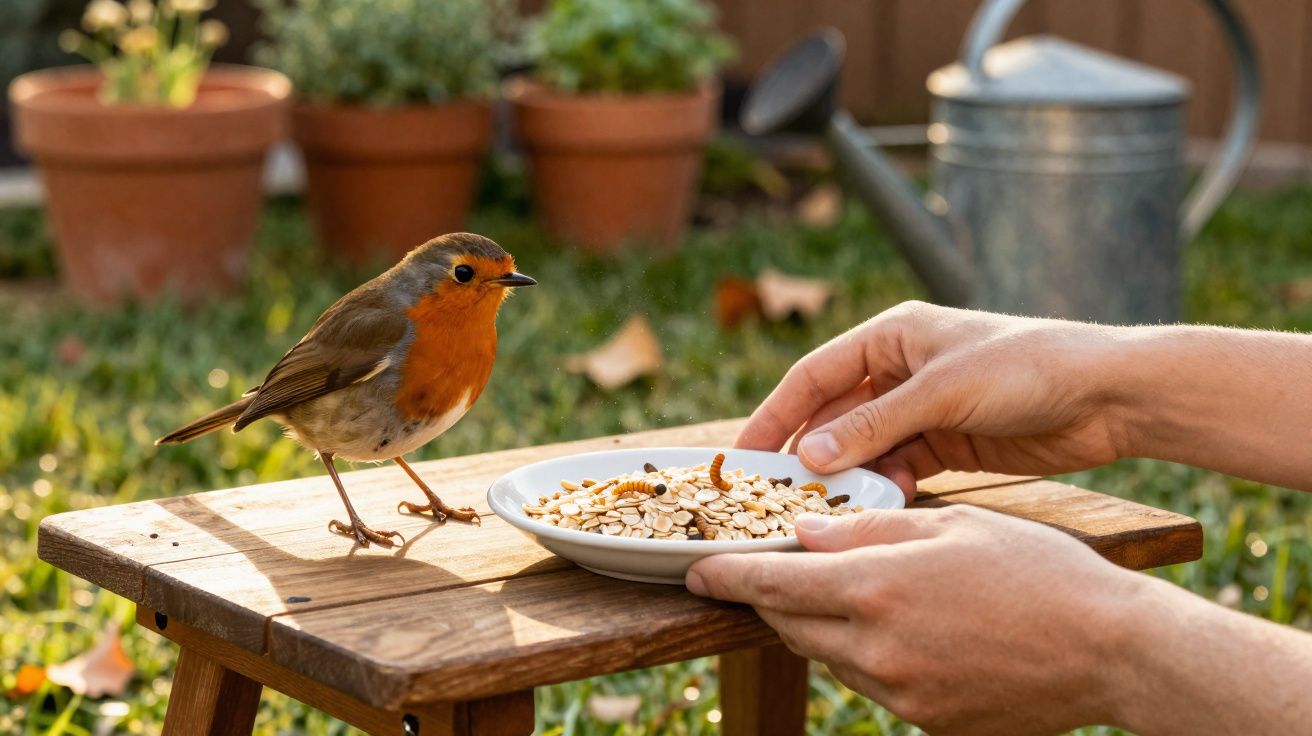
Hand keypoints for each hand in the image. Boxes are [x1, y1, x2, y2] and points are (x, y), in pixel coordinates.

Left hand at [686, 506, 1146, 733]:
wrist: (1111, 650)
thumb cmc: (1036, 570)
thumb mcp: (951, 526)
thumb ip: (869, 529)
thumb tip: (806, 533)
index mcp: (877, 588)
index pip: (772, 587)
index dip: (727, 578)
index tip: (696, 572)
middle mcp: (876, 648)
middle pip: (791, 624)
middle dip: (775, 598)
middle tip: (774, 571)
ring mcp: (899, 692)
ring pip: (827, 654)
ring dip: (821, 625)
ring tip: (853, 594)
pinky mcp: (924, 718)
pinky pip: (869, 681)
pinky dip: (863, 653)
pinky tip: (901, 628)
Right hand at [737, 301, 1130, 498]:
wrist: (1109, 395)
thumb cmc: (1028, 366)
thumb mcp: (943, 391)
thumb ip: (875, 425)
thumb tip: (810, 456)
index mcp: (893, 334)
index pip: (815, 375)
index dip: (776, 413)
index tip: (744, 454)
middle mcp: (902, 368)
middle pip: (836, 414)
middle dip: (810, 453)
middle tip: (776, 494)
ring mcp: (924, 408)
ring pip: (866, 447)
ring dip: (849, 476)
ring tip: (826, 509)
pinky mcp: (949, 442)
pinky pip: (900, 467)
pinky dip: (888, 486)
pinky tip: (882, 505)